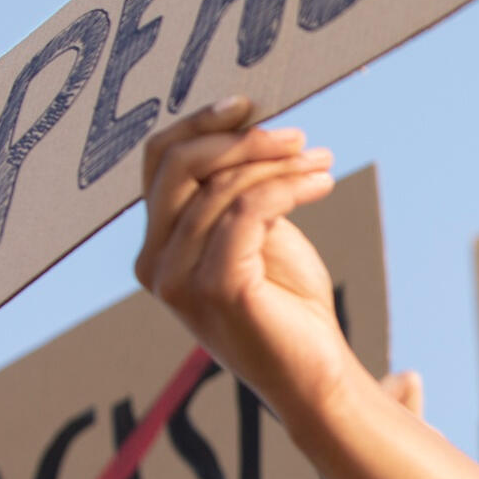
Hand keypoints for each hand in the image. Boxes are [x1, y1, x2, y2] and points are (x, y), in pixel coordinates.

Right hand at [134, 97, 352, 420]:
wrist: (315, 374)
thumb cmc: (289, 303)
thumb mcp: (255, 233)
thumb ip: (234, 191)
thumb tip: (247, 124)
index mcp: (156, 246)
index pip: (158, 162)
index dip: (200, 124)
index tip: (248, 104)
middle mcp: (155, 264)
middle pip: (177, 164)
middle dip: (241, 138)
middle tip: (298, 136)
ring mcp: (179, 280)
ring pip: (222, 185)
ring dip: (281, 164)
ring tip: (323, 162)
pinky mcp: (216, 288)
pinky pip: (249, 211)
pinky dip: (290, 187)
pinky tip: (322, 183)